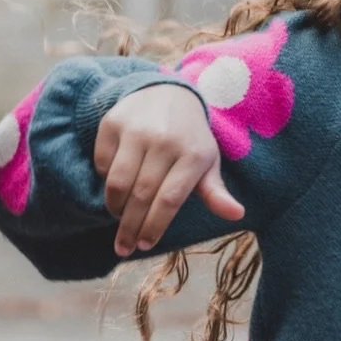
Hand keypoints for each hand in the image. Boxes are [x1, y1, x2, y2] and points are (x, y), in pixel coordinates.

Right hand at [94, 85, 244, 256]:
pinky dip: (106, 180)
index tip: (145, 245)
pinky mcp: (113, 123)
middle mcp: (164, 140)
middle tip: (125, 247)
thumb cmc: (190, 138)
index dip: (155, 226)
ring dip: (115, 208)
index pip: (170, 199)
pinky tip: (115, 189)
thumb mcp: (207, 161)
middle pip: (142, 195)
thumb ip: (216, 192)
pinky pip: (103, 163)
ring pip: (118, 182)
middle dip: (131, 227)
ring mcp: (137, 130)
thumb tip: (237, 214)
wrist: (167, 93)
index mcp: (194, 154)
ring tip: (119, 219)